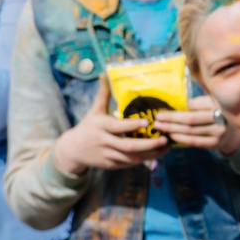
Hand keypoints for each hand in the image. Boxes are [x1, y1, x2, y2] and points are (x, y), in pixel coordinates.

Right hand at [52, 83, 166, 175]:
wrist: (71, 150)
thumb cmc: (88, 127)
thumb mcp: (94, 111)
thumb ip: (103, 94)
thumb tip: (104, 74)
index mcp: (100, 126)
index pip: (118, 127)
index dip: (133, 125)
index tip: (148, 121)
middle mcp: (104, 142)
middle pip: (128, 146)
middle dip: (149, 144)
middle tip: (165, 139)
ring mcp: (107, 155)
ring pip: (132, 158)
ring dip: (151, 154)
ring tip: (168, 146)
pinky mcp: (111, 165)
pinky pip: (130, 163)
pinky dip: (144, 159)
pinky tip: (158, 153)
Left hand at [151, 97, 234, 154]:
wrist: (232, 133)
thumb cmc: (216, 114)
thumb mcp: (211, 103)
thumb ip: (198, 103)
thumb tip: (178, 104)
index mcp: (218, 104)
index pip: (195, 105)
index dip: (180, 107)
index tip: (164, 108)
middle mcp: (220, 117)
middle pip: (190, 119)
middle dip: (171, 118)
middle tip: (157, 118)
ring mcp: (218, 132)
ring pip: (190, 131)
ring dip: (172, 129)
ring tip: (159, 127)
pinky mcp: (214, 143)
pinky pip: (193, 141)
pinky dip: (180, 138)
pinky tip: (171, 135)